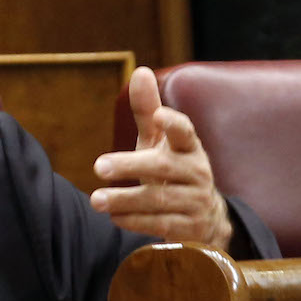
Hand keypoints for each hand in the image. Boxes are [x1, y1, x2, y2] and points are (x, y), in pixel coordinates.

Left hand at [89, 65, 233, 246]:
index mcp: (189, 148)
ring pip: (159, 200)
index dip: (173, 123)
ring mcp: (195, 202)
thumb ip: (147, 111)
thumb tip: (140, 71)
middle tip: (99, 166)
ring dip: (125, 200)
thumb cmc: (173, 169)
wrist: (205, 217)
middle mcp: (196, 173)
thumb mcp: (160, 141)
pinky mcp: (190, 229)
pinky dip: (136, 222)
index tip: (157, 116)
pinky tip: (114, 217)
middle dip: (131, 166)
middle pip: (163, 168)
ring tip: (96, 199)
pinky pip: (161, 225)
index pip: (185, 132)